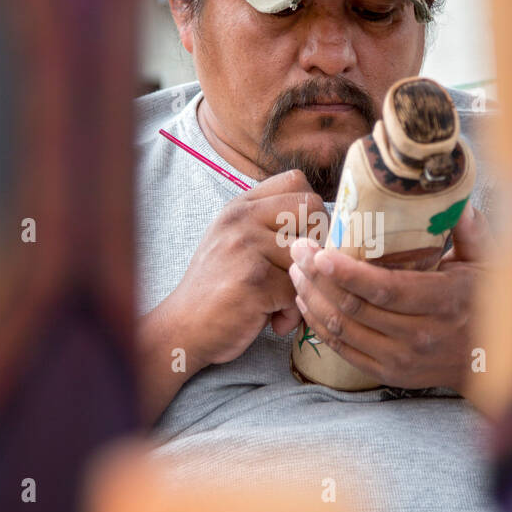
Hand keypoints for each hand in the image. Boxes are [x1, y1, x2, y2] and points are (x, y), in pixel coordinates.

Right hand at [139, 170, 325, 420]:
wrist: (183, 329)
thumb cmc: (218, 289)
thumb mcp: (235, 242)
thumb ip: (269, 225)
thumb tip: (327, 222)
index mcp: (240, 207)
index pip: (296, 181)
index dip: (312, 211)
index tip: (305, 241)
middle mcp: (241, 219)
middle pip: (313, 208)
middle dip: (320, 243)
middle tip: (302, 272)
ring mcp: (245, 247)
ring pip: (310, 255)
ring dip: (305, 287)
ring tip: (282, 305)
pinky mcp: (254, 281)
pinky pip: (298, 291)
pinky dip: (293, 314)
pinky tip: (274, 321)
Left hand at [288, 203, 493, 394]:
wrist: (490, 361)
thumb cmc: (487, 301)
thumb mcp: (488, 262)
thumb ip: (469, 229)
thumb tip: (453, 196)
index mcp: (445, 301)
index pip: (386, 289)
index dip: (348, 273)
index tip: (320, 252)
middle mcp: (421, 335)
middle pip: (355, 308)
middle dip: (318, 278)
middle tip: (298, 249)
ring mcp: (402, 358)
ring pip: (343, 329)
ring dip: (312, 299)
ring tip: (296, 271)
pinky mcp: (388, 373)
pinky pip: (343, 350)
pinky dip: (319, 326)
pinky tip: (306, 302)